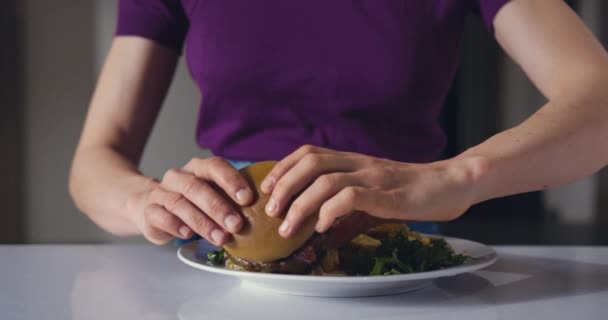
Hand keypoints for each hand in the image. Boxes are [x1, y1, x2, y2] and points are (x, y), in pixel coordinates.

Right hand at [125, 157, 253, 244]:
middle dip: (219, 207)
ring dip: (202, 222)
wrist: (148, 206)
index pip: (215, 167)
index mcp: (197, 168)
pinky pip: (161, 216)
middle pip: (197, 187)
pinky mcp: (149, 211)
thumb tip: (262, 211)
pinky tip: (187, 235)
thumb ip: (230, 200)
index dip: (231, 180)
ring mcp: (161, 193)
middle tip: (237, 224)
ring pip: (180, 204)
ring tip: (220, 238)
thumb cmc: (191, 202)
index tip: (248, 198)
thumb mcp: (211, 196)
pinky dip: (175, 225)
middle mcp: (178, 177)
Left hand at [261, 145, 481, 236]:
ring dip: (300, 204)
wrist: (452, 184)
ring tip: (288, 226)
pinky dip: (330, 212)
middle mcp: (360, 164)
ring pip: (325, 181)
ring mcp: (374, 177)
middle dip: (284, 185)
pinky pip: (351, 197)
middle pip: (310, 162)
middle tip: (272, 210)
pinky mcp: (388, 195)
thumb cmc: (413, 192)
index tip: (268, 189)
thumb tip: (322, 236)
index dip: (283, 168)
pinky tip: (322, 227)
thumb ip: (347, 215)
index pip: (309, 153)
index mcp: (354, 161)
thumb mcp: (374, 202)